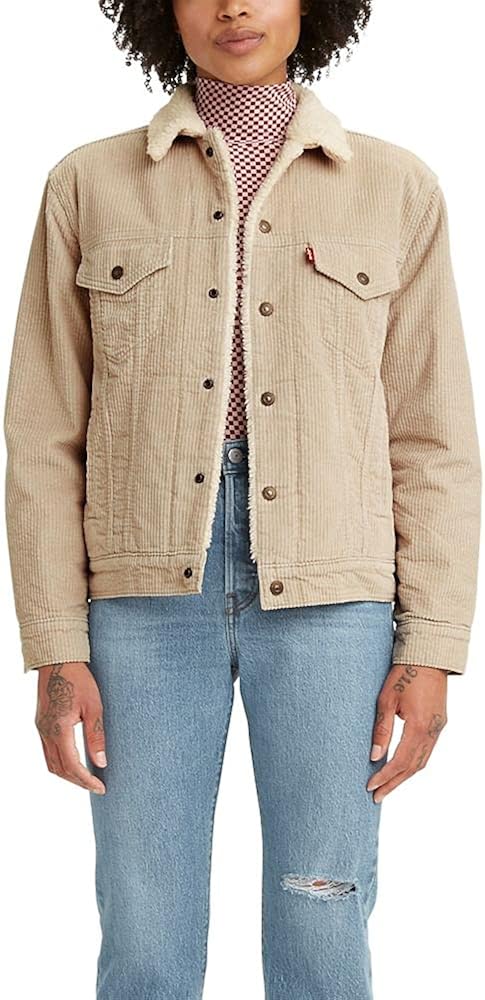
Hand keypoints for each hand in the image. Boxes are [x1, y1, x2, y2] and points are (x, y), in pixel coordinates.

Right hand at [34, 662, 106, 794]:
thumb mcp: (94, 707)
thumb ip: (96, 736)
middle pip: (59, 769)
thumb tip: (101, 762)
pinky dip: (60, 763)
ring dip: (68, 774)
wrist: (58, 661)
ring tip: (86, 778)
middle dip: (77, 781)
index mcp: (59, 729)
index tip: (100, 787)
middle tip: (96, 786)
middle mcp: (46, 732)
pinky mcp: (41, 723)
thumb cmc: (78, 680)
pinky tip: (74, 761)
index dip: (86, 780)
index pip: (72, 766)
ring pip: (51, 763)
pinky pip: (48, 752)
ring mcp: (41, 728)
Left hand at [367, 663, 447, 802]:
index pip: (400, 761)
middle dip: (394, 783)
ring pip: (422, 761)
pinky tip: (402, 768)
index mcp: (419, 726)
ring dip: (404, 776)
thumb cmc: (404, 674)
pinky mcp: (439, 724)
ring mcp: (438, 729)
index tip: (370, 786)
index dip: (385, 776)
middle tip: (377, 796)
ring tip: (387, 787)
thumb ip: (381, 730)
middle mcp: (432, 732)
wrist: (428, 657)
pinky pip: (427, 751)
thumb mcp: (386, 700)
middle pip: (413, 767)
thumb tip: (374, 756)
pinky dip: (414, 763)